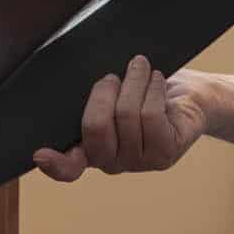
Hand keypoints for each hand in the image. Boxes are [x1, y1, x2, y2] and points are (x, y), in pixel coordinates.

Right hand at [32, 56, 208, 181]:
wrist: (192, 97)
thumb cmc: (144, 90)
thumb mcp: (115, 92)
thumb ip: (95, 97)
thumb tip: (70, 84)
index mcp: (90, 148)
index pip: (68, 167)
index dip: (54, 163)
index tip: (42, 154)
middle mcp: (111, 162)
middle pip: (95, 127)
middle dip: (104, 90)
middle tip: (114, 74)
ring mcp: (139, 163)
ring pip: (126, 115)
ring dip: (133, 80)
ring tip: (141, 66)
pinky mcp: (164, 155)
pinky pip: (150, 115)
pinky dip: (151, 88)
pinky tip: (156, 79)